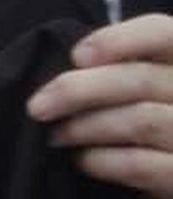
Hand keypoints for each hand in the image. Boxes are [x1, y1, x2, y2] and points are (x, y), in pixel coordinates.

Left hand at [26, 15, 172, 198]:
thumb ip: (116, 73)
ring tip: (55, 136)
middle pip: (141, 79)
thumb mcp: (139, 95)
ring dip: (86, 127)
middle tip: (38, 106)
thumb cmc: (149, 137)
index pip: (162, 33)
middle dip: (79, 90)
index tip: (76, 55)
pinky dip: (103, 161)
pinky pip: (141, 165)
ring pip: (140, 120)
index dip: (118, 40)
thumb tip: (68, 66)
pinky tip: (82, 161)